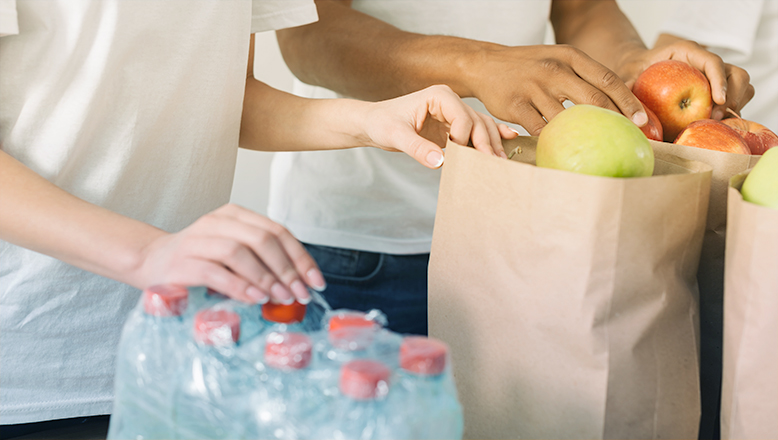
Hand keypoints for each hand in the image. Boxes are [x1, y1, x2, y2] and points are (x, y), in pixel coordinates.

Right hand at [135, 204, 325, 304]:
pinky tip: (255, 299)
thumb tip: (298, 286)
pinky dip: (240, 286)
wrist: (150, 261)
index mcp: (235, 215)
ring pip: (241, 252)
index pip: (278, 231)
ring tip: (281, 298)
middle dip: (287, 269)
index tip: (316, 282)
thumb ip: (262, 262)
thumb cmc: (199, 261)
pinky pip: (217, 272)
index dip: (300, 257)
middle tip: (300, 294)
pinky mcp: (184, 261)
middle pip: (263, 239)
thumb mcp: (234, 254)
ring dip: (266, 278)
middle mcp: (218, 222)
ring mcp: (199, 239)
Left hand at [360, 85, 516, 167]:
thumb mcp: (395, 136)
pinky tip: (509, 140)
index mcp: (439, 95)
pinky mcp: (453, 126)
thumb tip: (440, 163)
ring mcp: (454, 113)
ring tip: (500, 162)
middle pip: (477, 122)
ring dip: (492, 144)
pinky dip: (491, 136)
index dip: (463, 138)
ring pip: (481, 127)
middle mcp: (450, 101)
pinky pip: (476, 131)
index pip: (463, 117)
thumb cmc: (382, 124)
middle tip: (494, 165)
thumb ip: (416, 148)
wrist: (373, 124)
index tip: (455, 155)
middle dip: (486, 143)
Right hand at [465, 44, 647, 134]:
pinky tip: (563, 150)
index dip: (628, 102)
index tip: (641, 121)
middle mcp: (554, 69)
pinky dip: (553, 141)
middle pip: (594, 99)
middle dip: (616, 121)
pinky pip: (541, 130)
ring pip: (568, 118)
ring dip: (584, 136)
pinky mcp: (516, 105)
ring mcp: (534, 87)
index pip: (607, 80)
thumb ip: (584, 77)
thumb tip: (618, 105)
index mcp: (570, 56)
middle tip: (628, 139)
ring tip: (596, 150)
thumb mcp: (559, 60)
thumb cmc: (530, 67)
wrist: (486, 64)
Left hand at [618, 34, 754, 120]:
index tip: (719, 100)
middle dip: (732, 96)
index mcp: (687, 52)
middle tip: (716, 117)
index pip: (712, 61)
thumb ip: (628, 87)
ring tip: (718, 123)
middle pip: (736, 74)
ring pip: (742, 85)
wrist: (640, 69)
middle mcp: (705, 62)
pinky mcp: (717, 89)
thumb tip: (630, 113)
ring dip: (736, 105)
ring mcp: (715, 75)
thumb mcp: (629, 76)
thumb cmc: (636, 71)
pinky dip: (732, 112)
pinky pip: (736, 98)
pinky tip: (717, 126)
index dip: (719, 80)